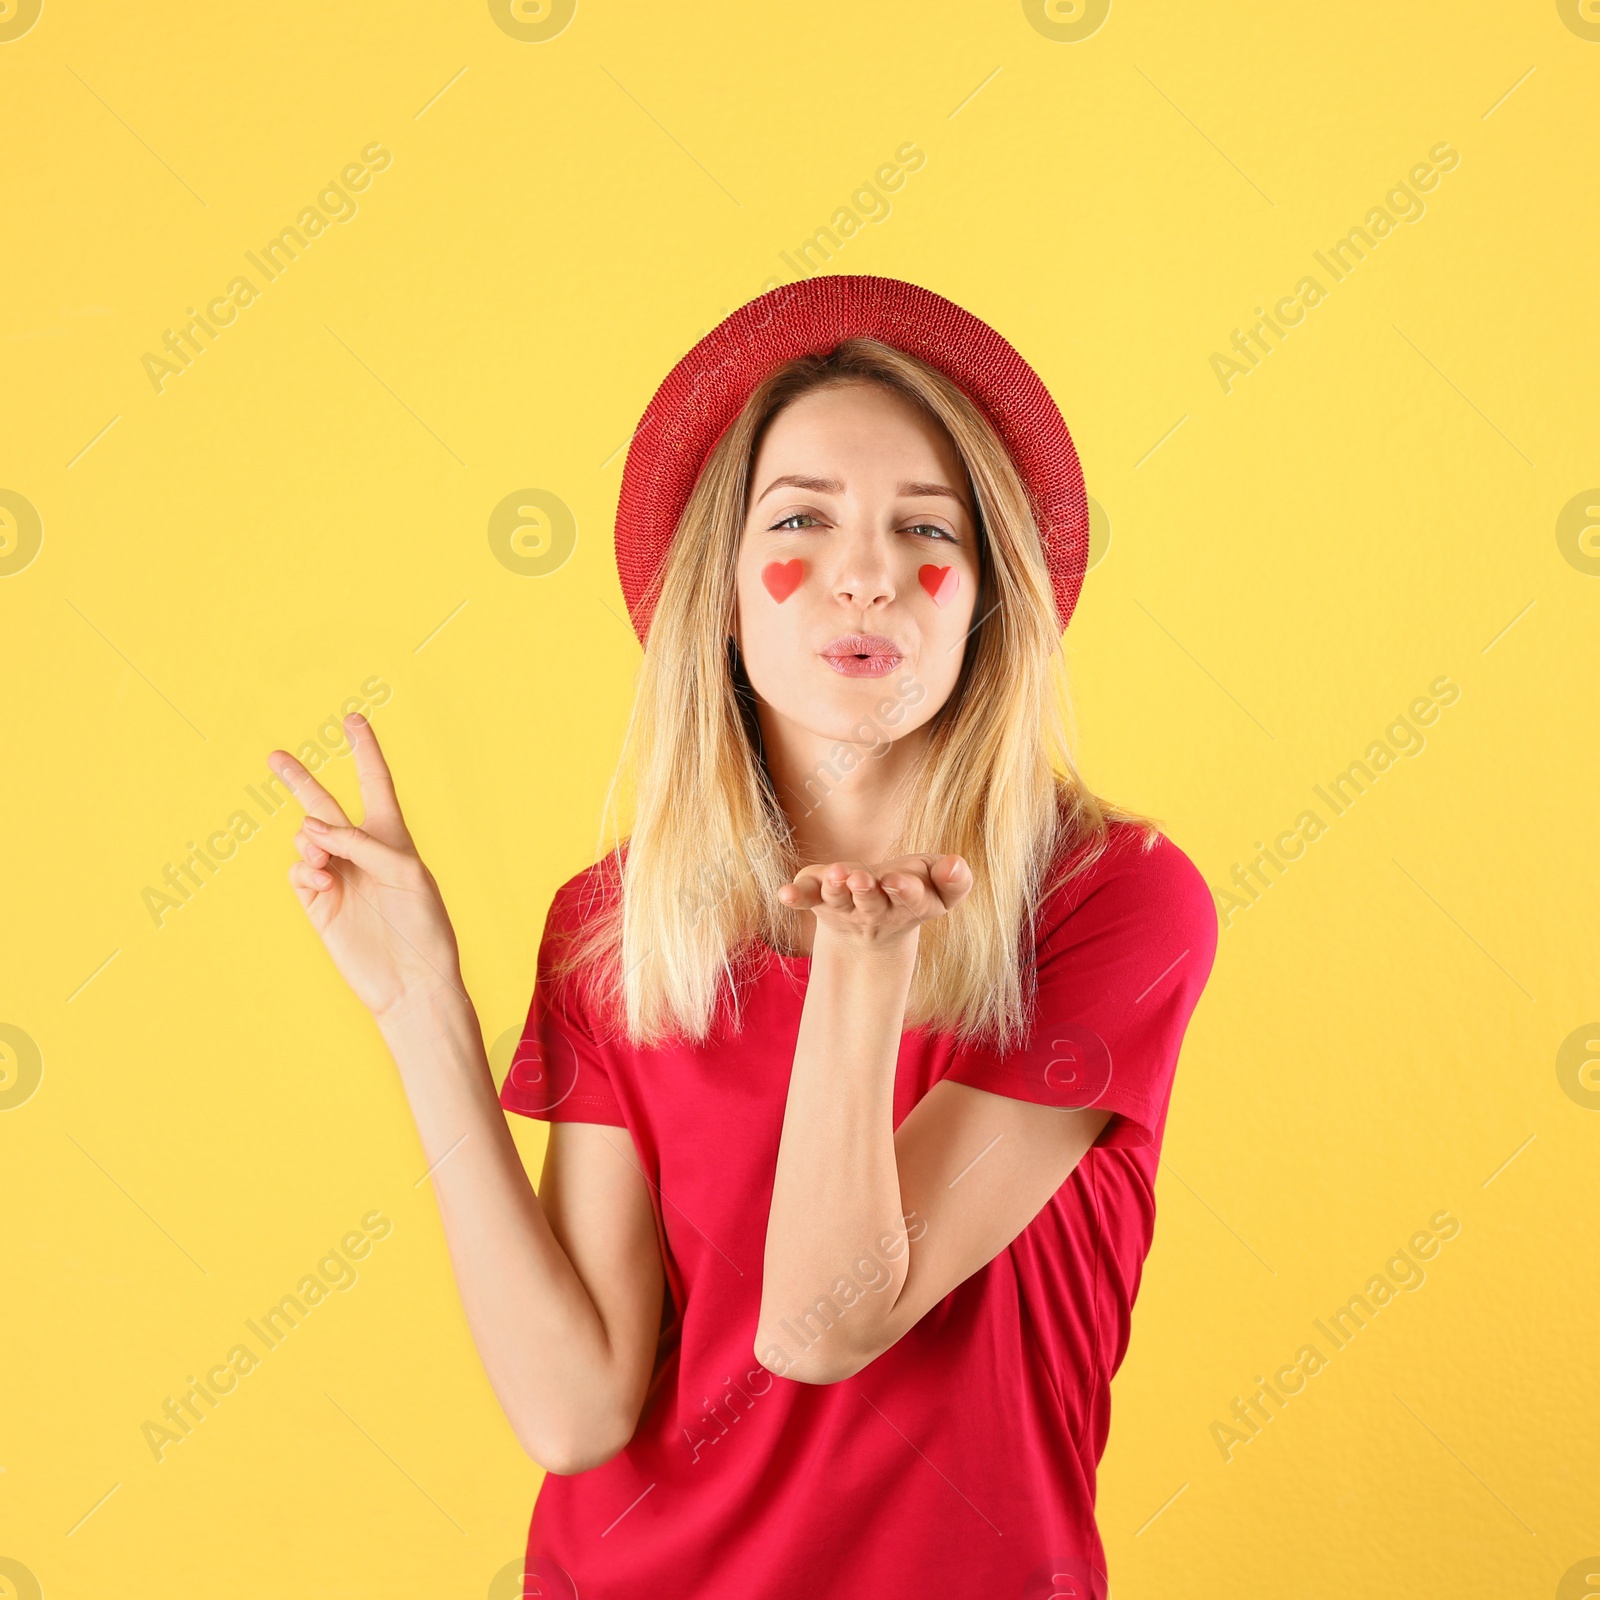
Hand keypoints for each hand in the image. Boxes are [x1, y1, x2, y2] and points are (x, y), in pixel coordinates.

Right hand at [270, 715, 463, 1020]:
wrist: (410, 981)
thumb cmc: (423, 924)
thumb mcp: (404, 871)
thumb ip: (360, 843)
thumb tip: (310, 828)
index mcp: (393, 837)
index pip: (375, 783)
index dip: (365, 751)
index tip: (353, 718)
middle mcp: (361, 852)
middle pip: (325, 804)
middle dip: (299, 780)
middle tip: (274, 755)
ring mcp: (337, 877)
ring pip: (306, 838)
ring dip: (311, 841)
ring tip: (325, 864)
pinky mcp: (318, 904)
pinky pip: (299, 871)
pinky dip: (306, 870)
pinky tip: (321, 882)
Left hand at [777, 854, 972, 953]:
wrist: (873, 927)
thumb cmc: (910, 889)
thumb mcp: (938, 882)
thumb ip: (954, 878)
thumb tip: (957, 865)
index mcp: (912, 904)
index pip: (915, 900)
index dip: (907, 890)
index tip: (898, 879)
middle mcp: (877, 910)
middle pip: (872, 902)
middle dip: (866, 891)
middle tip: (860, 879)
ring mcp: (846, 907)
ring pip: (840, 900)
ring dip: (836, 888)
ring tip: (835, 874)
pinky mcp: (820, 900)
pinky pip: (808, 898)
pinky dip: (797, 896)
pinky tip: (784, 895)